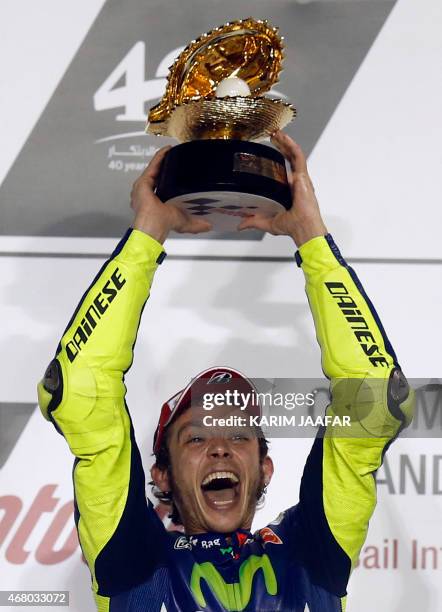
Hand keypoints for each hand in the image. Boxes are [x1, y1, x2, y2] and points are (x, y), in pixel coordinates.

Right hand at [131, 146, 211, 242]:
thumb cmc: (163, 225)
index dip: (171, 179)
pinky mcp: (143, 181)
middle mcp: (149, 195)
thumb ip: (197, 224)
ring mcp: (144, 188)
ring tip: (172, 152)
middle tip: (177, 159)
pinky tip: (167, 150)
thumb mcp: (184, 223)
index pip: (164, 187)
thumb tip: (208, 225)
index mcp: (157, 203)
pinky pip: (153, 165)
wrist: (153, 225)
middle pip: (159, 176)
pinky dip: (160, 157)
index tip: (180, 173)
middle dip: (167, 168)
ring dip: (163, 160)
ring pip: (155, 169)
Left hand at [237, 131, 327, 246]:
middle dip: (281, 146)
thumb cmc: (293, 226)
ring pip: (294, 155)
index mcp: (290, 191)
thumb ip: (254, 221)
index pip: (284, 171)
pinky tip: (285, 138)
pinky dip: (292, 147)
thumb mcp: (268, 222)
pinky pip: (299, 158)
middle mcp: (297, 183)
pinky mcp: (303, 177)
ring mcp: (301, 179)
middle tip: (272, 136)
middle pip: (289, 159)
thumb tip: (241, 225)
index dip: (277, 160)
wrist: (303, 229)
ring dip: (285, 143)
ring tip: (277, 133)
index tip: (267, 153)